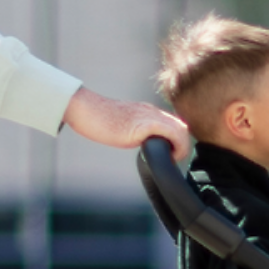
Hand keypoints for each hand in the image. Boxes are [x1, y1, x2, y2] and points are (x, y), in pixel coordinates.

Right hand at [62, 88, 190, 160]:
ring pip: (180, 128)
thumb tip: (140, 144)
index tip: (173, 153)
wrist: (85, 109)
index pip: (174, 122)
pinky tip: (169, 156)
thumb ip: (135, 131)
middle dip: (184, 144)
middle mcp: (151, 111)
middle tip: (176, 159)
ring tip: (174, 159)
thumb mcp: (123, 124)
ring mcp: (148, 116)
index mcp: (147, 111)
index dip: (179, 139)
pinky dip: (177, 145)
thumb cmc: (97, 118)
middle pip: (182, 125)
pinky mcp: (143, 124)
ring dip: (182, 147)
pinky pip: (171, 132)